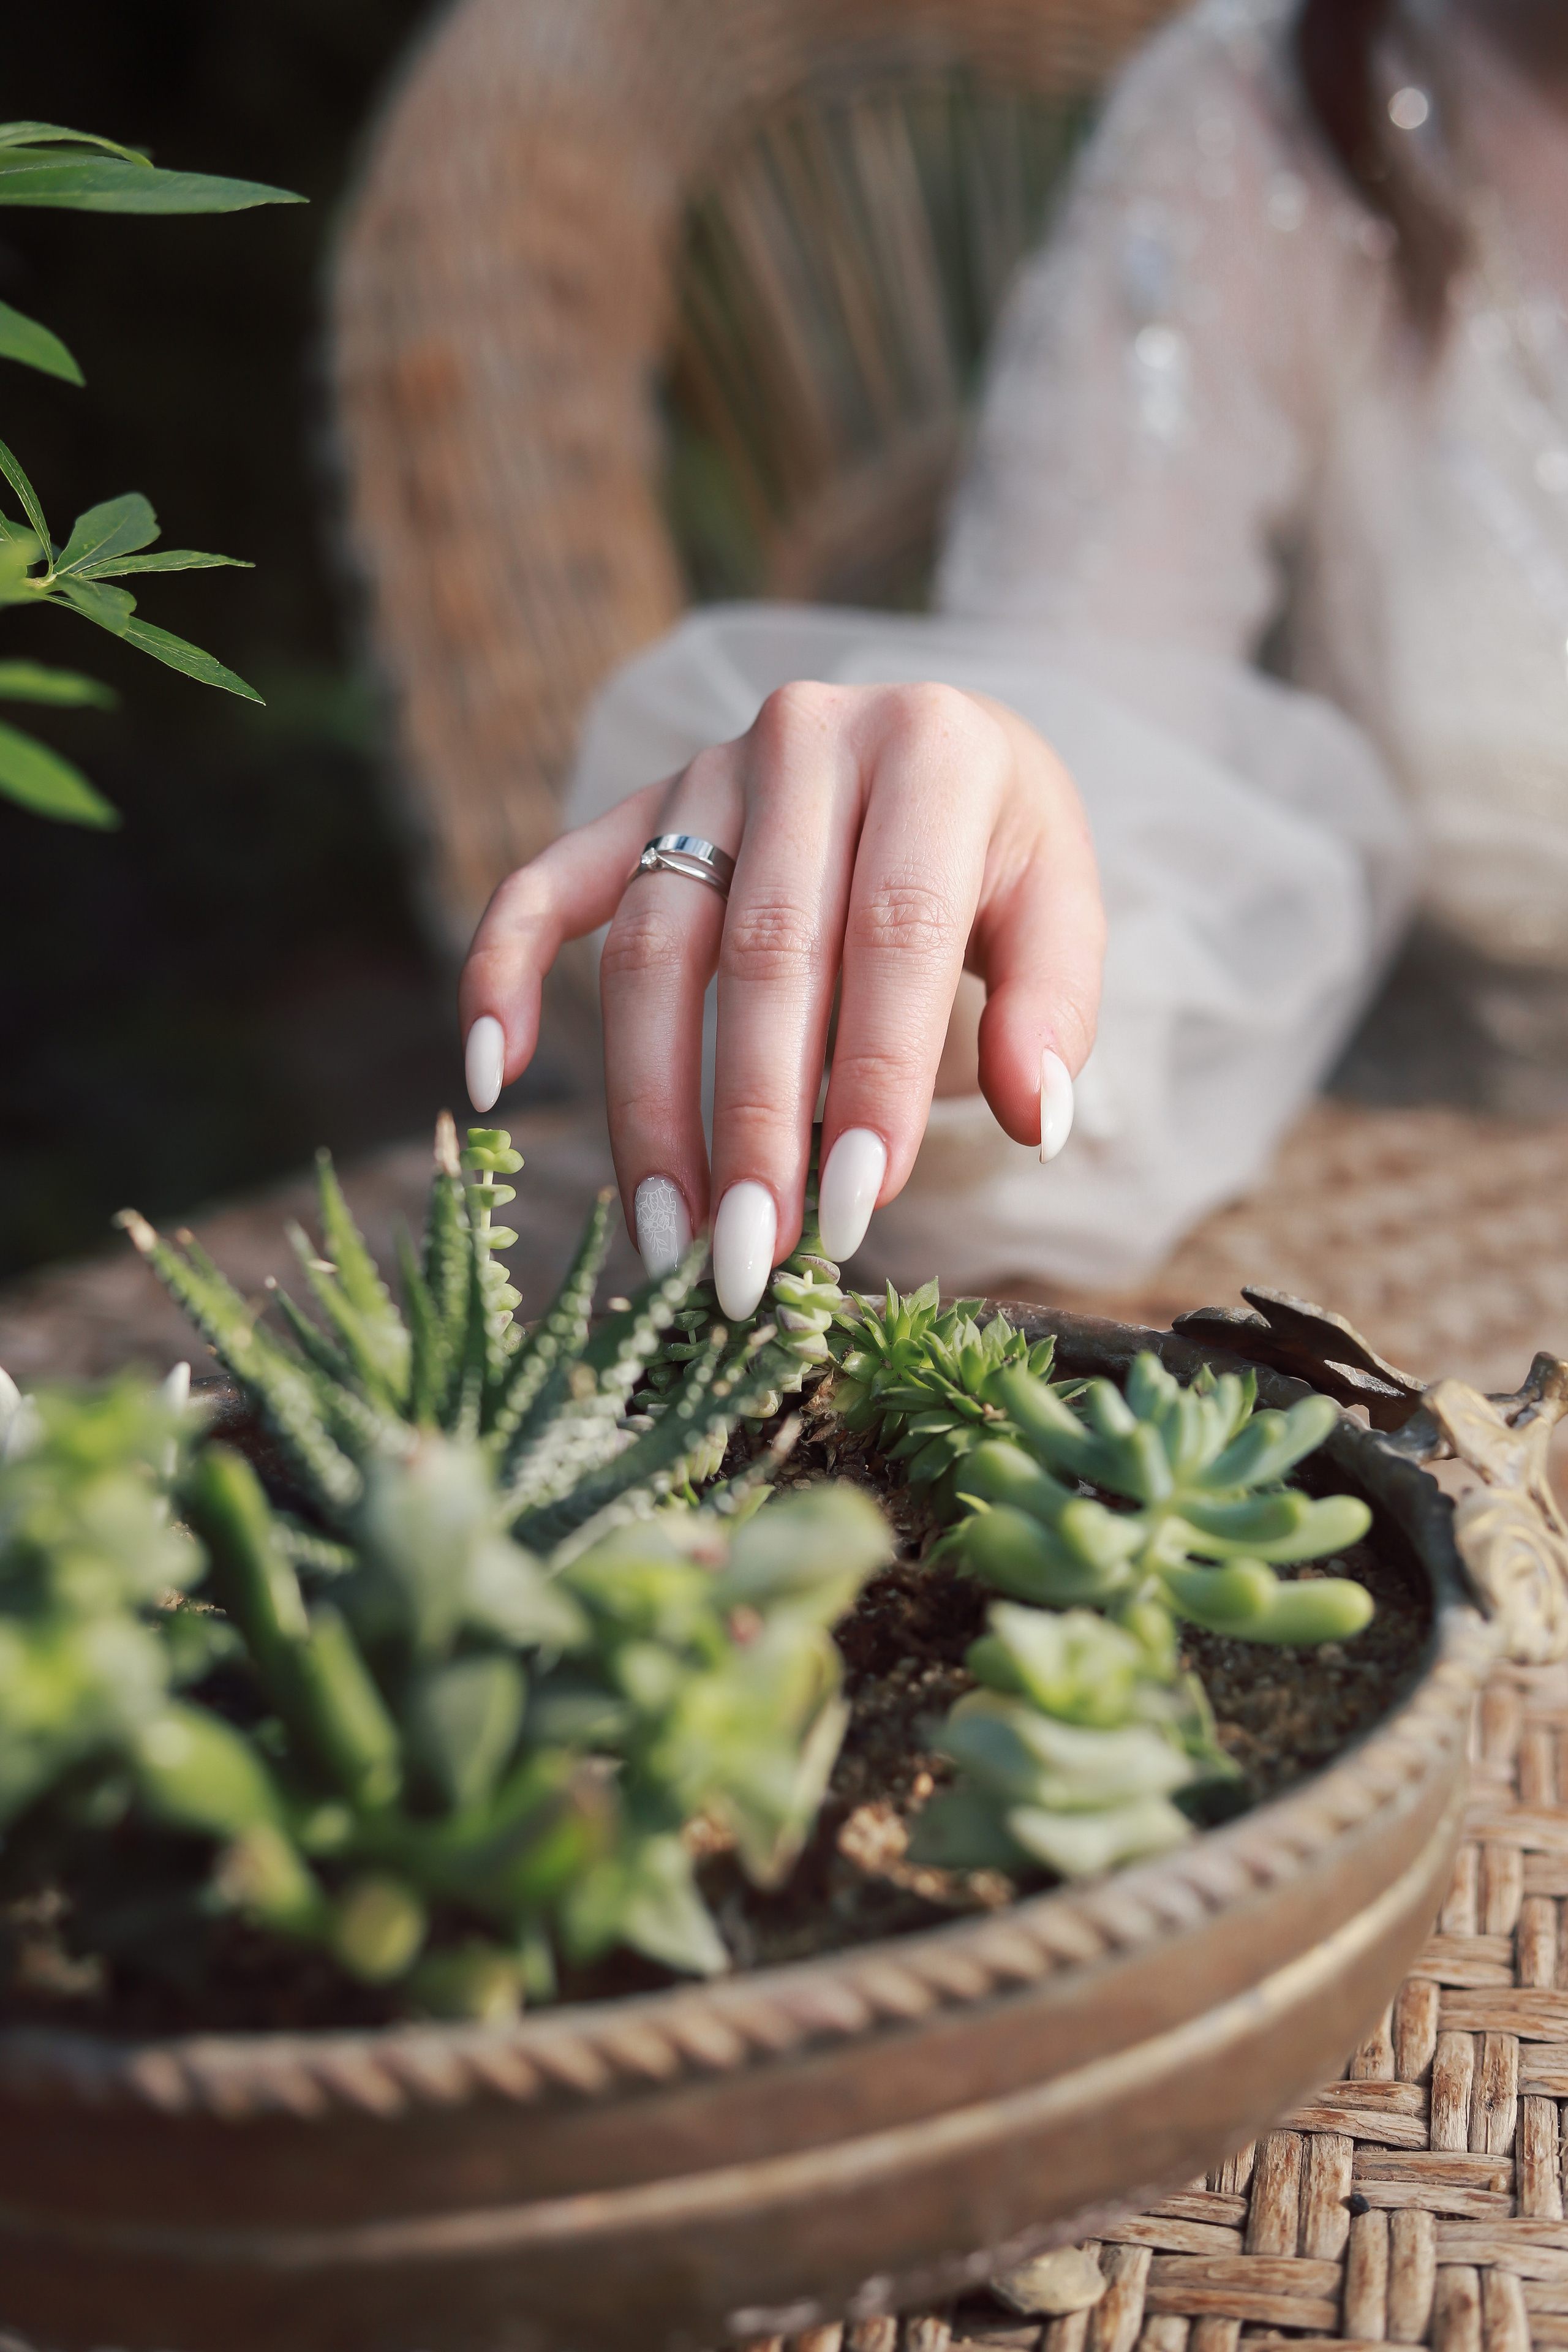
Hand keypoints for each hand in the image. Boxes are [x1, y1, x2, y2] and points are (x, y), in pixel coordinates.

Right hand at [459, 681, 1103, 1315]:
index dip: (871, 1075)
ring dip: (648, 1100)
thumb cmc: (999, 854)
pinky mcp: (638, 805)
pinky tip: (495, 1071)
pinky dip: (504, 969)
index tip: (856, 1209)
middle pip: (764, 951)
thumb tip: (1035, 1117)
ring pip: (654, 945)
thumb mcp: (1062, 909)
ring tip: (667, 1234)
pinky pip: (547, 884)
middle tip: (748, 1256)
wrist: (940, 749)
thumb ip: (1053, 1009)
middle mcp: (807, 737)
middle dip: (753, 1121)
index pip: (892, 932)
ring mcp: (707, 770)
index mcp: (933, 750)